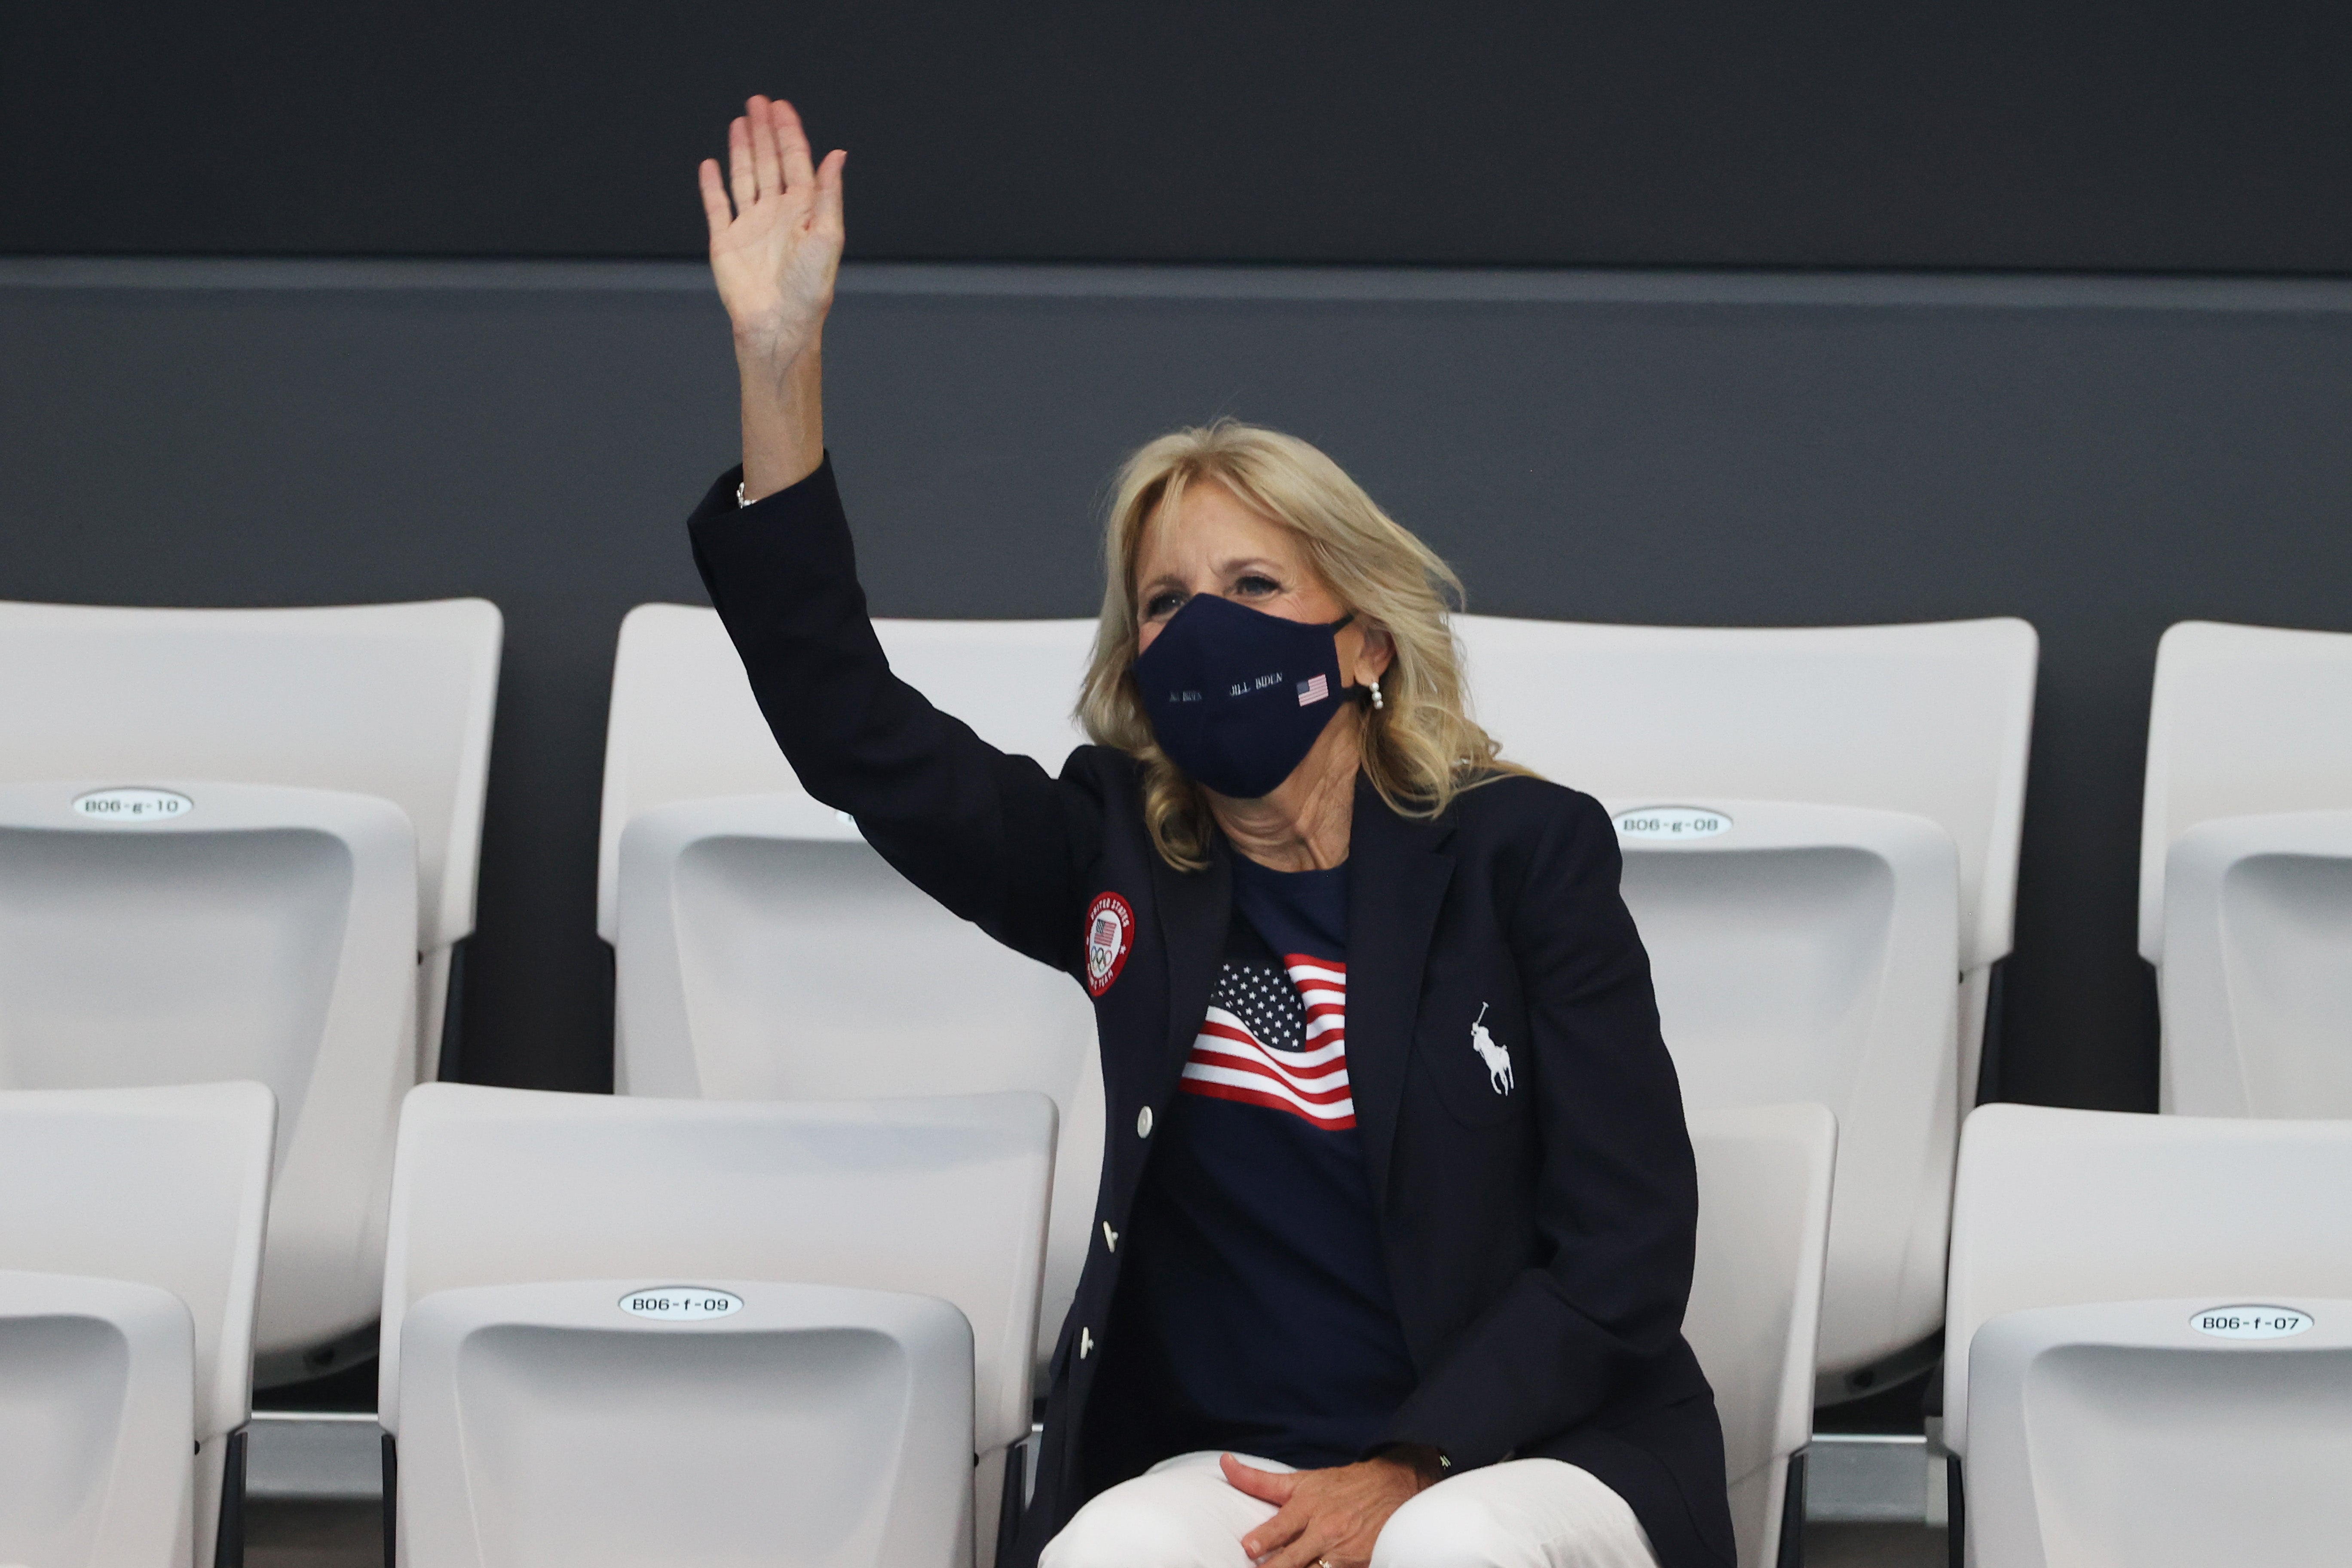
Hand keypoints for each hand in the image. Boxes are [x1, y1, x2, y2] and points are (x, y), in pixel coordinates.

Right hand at [698, 96, 844, 366]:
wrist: (778, 323)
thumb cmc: (809, 287)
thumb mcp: (827, 236)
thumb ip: (829, 194)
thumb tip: (837, 154)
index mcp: (804, 212)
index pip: (796, 162)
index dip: (789, 134)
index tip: (781, 107)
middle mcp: (777, 215)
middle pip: (769, 163)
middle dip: (765, 132)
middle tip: (758, 101)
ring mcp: (750, 227)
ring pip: (745, 178)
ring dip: (742, 150)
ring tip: (740, 122)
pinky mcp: (726, 242)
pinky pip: (717, 206)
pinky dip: (712, 185)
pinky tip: (710, 163)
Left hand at [1226, 1451, 1436, 1567]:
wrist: (1392, 1486)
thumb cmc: (1340, 1486)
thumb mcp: (1300, 1480)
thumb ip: (1258, 1480)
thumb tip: (1224, 1463)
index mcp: (1307, 1507)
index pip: (1281, 1527)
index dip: (1263, 1539)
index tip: (1248, 1548)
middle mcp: (1325, 1530)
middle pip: (1294, 1559)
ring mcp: (1343, 1552)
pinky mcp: (1360, 1565)